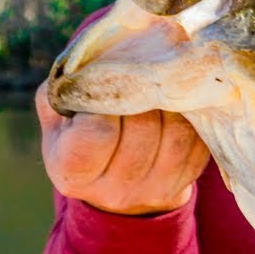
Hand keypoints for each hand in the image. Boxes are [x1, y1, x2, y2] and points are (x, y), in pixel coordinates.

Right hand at [35, 82, 210, 215]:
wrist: (106, 171)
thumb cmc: (76, 130)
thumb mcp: (57, 112)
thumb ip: (69, 90)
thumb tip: (103, 62)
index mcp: (71, 173)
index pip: (98, 133)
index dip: (107, 99)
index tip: (108, 84)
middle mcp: (113, 191)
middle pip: (142, 128)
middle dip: (143, 93)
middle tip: (140, 74)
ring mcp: (152, 191)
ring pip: (176, 133)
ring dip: (171, 101)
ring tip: (159, 86)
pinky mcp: (184, 181)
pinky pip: (197, 140)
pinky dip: (191, 115)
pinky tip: (177, 102)